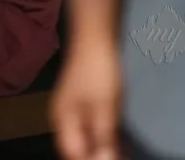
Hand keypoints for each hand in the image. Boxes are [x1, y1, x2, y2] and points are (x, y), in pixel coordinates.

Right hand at [50, 34, 121, 159]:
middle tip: (119, 156)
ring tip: (121, 151)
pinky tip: (116, 137)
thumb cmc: (98, 72)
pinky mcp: (81, 101)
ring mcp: (71, 108)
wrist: (94, 36)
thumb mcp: (104, 107)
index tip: (111, 159)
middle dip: (94, 155)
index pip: (72, 153)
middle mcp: (63, 117)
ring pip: (82, 138)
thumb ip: (103, 137)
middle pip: (76, 147)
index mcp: (63, 120)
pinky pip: (88, 127)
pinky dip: (100, 135)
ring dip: (99, 147)